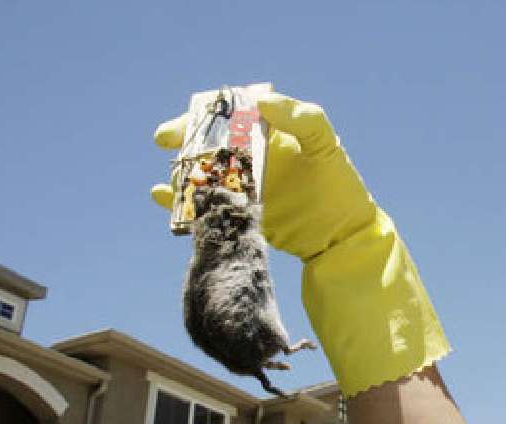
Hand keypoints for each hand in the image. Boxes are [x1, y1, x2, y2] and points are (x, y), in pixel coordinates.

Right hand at [151, 91, 449, 394]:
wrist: (344, 240)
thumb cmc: (341, 190)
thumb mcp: (327, 148)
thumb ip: (303, 119)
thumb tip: (262, 102)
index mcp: (273, 134)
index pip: (233, 113)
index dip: (209, 111)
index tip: (192, 115)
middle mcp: (256, 157)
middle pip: (211, 141)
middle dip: (186, 138)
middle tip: (166, 141)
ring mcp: (246, 186)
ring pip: (204, 171)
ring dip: (184, 168)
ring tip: (173, 171)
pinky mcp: (240, 213)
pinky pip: (205, 202)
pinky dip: (181, 200)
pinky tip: (161, 196)